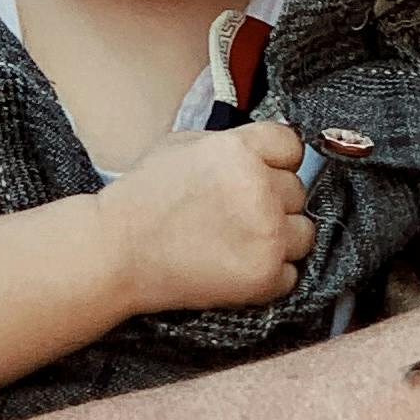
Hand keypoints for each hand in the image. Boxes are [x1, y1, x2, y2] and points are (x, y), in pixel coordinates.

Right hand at [104, 117, 313, 312]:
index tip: (262, 175)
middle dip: (273, 203)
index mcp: (240, 149)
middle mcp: (260, 188)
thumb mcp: (183, 145)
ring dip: (279, 239)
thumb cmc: (142, 198)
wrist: (116, 252)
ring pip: (304, 233)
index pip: (292, 148)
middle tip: (236, 215)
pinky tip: (236, 267)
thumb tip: (268, 151)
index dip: (276, 162)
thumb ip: (234, 144)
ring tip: (239, 243)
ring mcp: (266, 233)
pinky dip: (269, 275)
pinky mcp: (263, 275)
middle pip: (298, 192)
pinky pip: (291, 274)